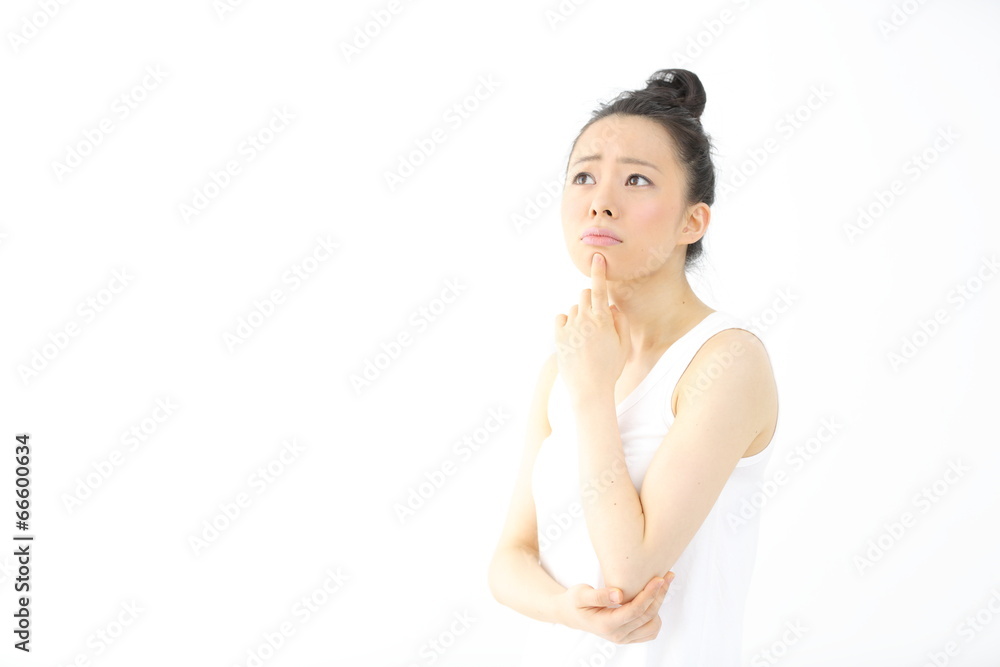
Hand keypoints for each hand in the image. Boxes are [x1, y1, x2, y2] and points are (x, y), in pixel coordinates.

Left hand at [554, 253, 630, 402]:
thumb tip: (610, 307)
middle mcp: (585, 319)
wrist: (589, 389)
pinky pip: (561, 318)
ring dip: (580, 315)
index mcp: (603, 320)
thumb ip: (619, 322)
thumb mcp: (623, 346)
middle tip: (595, 318)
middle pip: (584, 294)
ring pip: (574, 308)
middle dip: (590, 300)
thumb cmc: (610, 368)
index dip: (598, 271)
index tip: (596, 256)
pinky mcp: (558, 336)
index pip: (599, 289)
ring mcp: (570, 327)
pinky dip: (567, 323)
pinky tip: (574, 337)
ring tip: (586, 337)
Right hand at [557, 573, 674, 643]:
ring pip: (653, 624)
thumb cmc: (575, 601)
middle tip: (666, 576)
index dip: (649, 594)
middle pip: (647, 616)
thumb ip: (599, 595)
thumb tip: (619, 594)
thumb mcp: (581, 594)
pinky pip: (650, 631)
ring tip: (659, 587)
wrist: (570, 614)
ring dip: (659, 605)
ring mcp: (624, 639)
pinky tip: (651, 600)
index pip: (635, 610)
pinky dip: (655, 615)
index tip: (659, 578)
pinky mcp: (629, 637)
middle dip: (659, 595)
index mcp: (606, 625)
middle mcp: (617, 635)